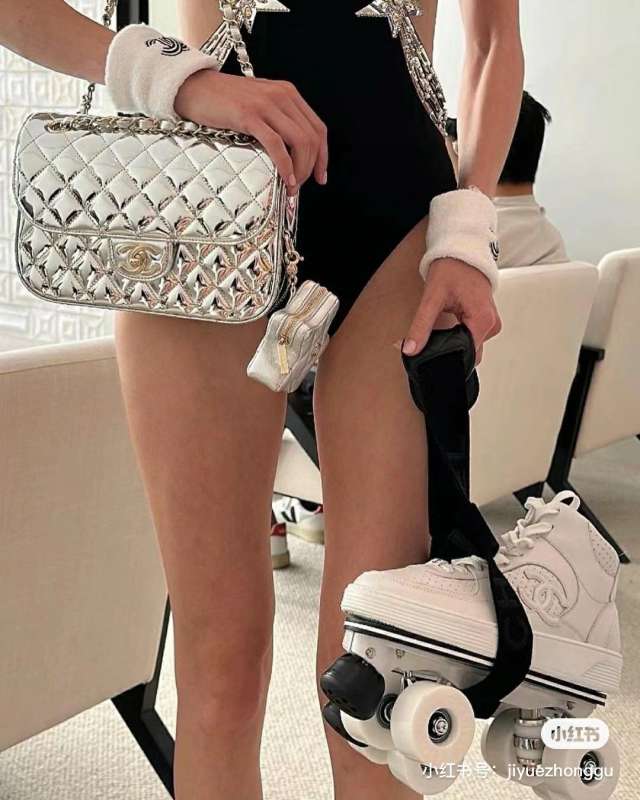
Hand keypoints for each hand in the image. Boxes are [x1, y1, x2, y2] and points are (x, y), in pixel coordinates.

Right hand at [174, 69, 327, 195]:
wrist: (192, 87)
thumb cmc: (221, 102)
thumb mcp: (258, 106)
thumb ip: (277, 122)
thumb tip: (291, 155)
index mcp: (287, 93)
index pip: (318, 128)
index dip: (323, 156)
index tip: (320, 177)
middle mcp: (282, 96)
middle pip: (312, 138)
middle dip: (311, 168)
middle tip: (298, 186)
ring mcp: (266, 104)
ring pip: (300, 142)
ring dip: (300, 170)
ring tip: (291, 187)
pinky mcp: (249, 115)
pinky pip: (276, 144)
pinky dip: (286, 165)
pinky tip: (285, 178)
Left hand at [402, 258, 501, 362]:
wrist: (462, 250)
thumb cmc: (452, 267)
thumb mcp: (432, 298)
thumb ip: (421, 326)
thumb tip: (410, 349)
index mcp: (483, 320)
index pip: (466, 356)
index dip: (446, 357)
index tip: (430, 353)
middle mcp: (491, 324)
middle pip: (469, 354)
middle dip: (448, 351)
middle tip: (430, 338)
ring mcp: (490, 323)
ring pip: (470, 347)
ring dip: (453, 343)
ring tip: (440, 325)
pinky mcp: (485, 320)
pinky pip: (471, 337)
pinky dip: (457, 335)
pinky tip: (448, 325)